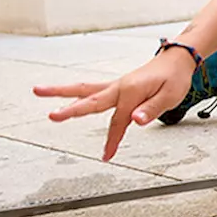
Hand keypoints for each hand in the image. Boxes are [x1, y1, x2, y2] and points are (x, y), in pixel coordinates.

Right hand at [33, 52, 197, 160]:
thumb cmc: (174, 77)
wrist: (177, 60)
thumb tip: (135, 120)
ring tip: (38, 91)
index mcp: (131, 92)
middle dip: (70, 110)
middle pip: (89, 100)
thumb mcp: (170, 96)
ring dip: (61, 92)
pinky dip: (78, 93)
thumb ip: (151, 109)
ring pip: (84, 89)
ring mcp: (116, 85)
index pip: (118, 122)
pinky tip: (66, 97)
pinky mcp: (117, 85)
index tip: (106, 156)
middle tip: (51, 115)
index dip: (112, 140)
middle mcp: (119, 86)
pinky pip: (92, 89)